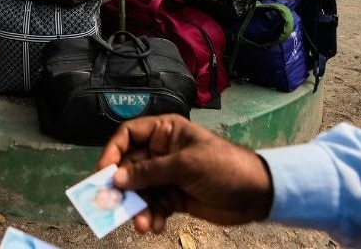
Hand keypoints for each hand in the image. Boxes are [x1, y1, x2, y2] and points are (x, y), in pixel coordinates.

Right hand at [96, 114, 273, 233]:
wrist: (256, 193)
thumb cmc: (223, 167)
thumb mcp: (185, 165)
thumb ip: (149, 172)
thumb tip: (116, 178)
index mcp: (165, 132)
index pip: (128, 135)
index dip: (113, 152)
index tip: (104, 174)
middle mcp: (162, 151)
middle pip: (129, 167)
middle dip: (123, 188)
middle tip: (115, 207)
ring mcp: (168, 175)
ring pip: (139, 191)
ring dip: (137, 208)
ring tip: (142, 224)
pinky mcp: (174, 197)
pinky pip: (153, 206)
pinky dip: (151, 217)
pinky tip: (154, 227)